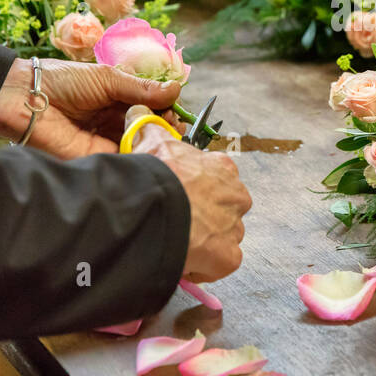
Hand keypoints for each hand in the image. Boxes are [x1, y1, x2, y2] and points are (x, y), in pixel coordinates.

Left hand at [0, 59, 182, 158]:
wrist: (25, 98)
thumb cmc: (62, 81)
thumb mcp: (108, 78)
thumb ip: (141, 88)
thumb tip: (177, 89)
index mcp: (118, 100)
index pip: (151, 108)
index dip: (166, 109)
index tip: (175, 109)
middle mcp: (115, 122)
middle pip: (149, 128)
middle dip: (165, 127)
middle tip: (171, 124)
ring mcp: (107, 142)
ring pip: (140, 145)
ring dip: (155, 141)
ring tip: (162, 134)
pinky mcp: (98, 159)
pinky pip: (124, 159)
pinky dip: (139, 155)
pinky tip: (149, 147)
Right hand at [124, 105, 248, 282]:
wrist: (155, 209)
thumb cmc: (155, 175)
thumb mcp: (150, 142)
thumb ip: (149, 127)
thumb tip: (139, 111)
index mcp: (222, 168)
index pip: (214, 179)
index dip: (195, 189)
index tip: (179, 196)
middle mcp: (236, 196)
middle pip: (223, 209)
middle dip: (204, 216)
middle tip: (177, 221)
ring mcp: (234, 227)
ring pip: (223, 236)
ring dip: (205, 240)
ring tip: (178, 241)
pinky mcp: (229, 256)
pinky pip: (220, 262)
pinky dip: (205, 265)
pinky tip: (184, 260)